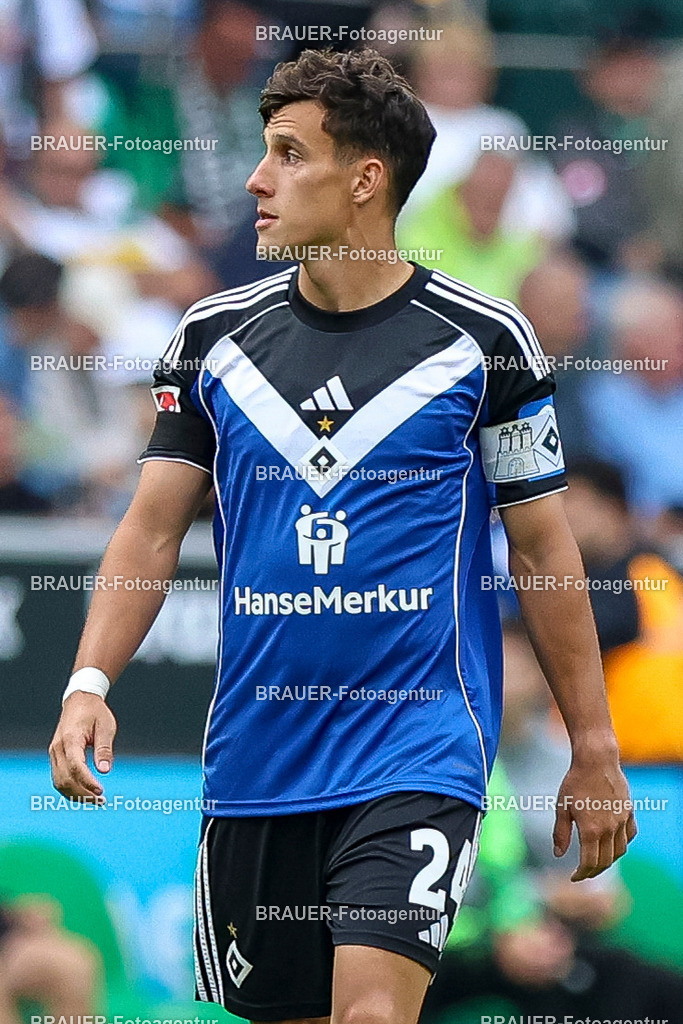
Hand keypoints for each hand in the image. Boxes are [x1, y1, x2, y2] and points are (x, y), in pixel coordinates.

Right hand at [48, 693, 116, 802]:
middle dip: (82, 793)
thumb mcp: (106, 726)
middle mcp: (58, 747)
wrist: (79, 700)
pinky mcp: (55, 756)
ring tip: (95, 800)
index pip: (76, 766)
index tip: (101, 791)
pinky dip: (69, 789)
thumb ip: (104, 749)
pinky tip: (84, 793)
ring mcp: (54, 753)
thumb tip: (104, 770)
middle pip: (64, 779)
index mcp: (71, 738)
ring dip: (75, 795)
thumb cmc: (95, 712)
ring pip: (59, 782)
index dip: (87, 782)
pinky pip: (58, 778)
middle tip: (101, 801)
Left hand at [553, 750, 636, 880]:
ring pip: (620, 851)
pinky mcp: (629, 812)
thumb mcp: (562, 807)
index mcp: (591, 830)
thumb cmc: (575, 782)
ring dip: (609, 860)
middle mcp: (609, 829)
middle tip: (583, 873)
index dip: (581, 874)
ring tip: (598, 861)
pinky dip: (622, 844)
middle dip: (593, 871)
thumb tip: (558, 854)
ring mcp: (622, 821)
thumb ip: (561, 832)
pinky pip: (629, 835)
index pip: (589, 863)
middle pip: (605, 861)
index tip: (574, 877)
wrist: (596, 761)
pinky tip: (614, 843)